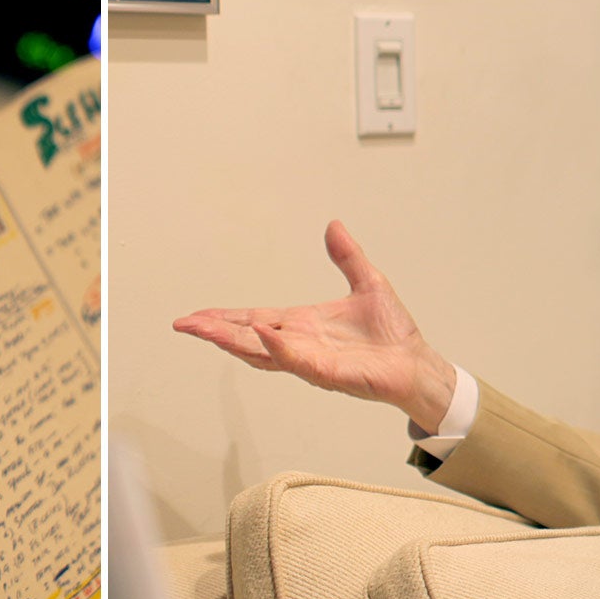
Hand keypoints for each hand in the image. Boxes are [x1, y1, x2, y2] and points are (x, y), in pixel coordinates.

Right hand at [174, 220, 457, 426]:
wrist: (415, 363)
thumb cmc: (393, 335)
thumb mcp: (368, 282)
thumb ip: (346, 256)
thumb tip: (333, 226)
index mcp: (302, 324)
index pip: (254, 320)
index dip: (224, 318)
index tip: (197, 317)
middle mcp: (299, 344)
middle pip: (246, 337)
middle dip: (214, 331)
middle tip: (184, 325)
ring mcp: (308, 360)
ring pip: (261, 351)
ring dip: (232, 341)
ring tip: (204, 330)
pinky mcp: (325, 372)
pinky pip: (295, 359)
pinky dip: (276, 348)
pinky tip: (259, 335)